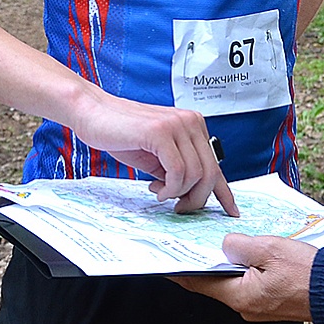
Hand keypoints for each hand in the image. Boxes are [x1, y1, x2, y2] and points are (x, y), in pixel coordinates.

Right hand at [70, 93, 238, 215]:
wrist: (93, 112)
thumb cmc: (121, 132)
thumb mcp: (157, 156)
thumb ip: (176, 170)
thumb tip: (191, 195)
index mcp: (194, 126)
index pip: (215, 164)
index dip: (224, 192)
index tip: (231, 211)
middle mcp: (191, 122)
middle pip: (210, 173)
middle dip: (196, 198)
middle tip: (179, 208)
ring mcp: (178, 125)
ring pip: (195, 174)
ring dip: (178, 193)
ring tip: (160, 193)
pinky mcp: (161, 132)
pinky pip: (178, 171)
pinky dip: (169, 187)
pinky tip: (156, 188)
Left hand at [172, 235, 315, 321]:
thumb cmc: (306, 272)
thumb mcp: (271, 250)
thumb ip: (243, 246)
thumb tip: (227, 244)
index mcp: (240, 296)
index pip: (201, 283)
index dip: (183, 270)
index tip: (167, 261)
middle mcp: (246, 306)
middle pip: (218, 282)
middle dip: (208, 262)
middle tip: (197, 243)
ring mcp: (260, 306)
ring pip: (236, 281)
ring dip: (229, 264)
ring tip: (225, 242)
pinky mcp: (274, 301)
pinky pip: (252, 283)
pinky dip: (246, 268)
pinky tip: (251, 253)